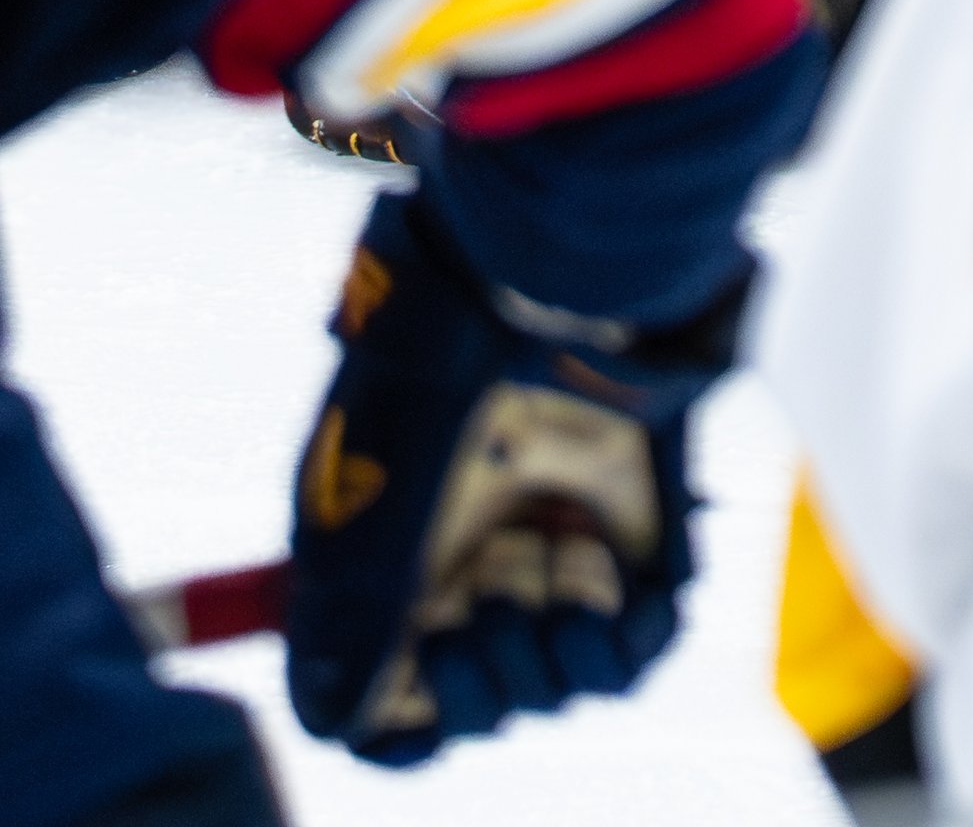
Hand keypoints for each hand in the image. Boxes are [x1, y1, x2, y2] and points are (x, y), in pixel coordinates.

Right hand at [288, 190, 734, 761]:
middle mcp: (469, 528)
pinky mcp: (639, 519)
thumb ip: (353, 605)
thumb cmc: (456, 344)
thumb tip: (333, 715)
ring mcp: (554, 521)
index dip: (392, 714)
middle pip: (466, 684)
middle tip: (478, 626)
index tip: (409, 720)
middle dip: (472, 688)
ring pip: (547, 673)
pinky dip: (614, 651)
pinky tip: (603, 612)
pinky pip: (631, 641)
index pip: (377, 665)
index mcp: (388, 519)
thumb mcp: (378, 479)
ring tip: (541, 600)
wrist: (578, 253)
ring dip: (541, 672)